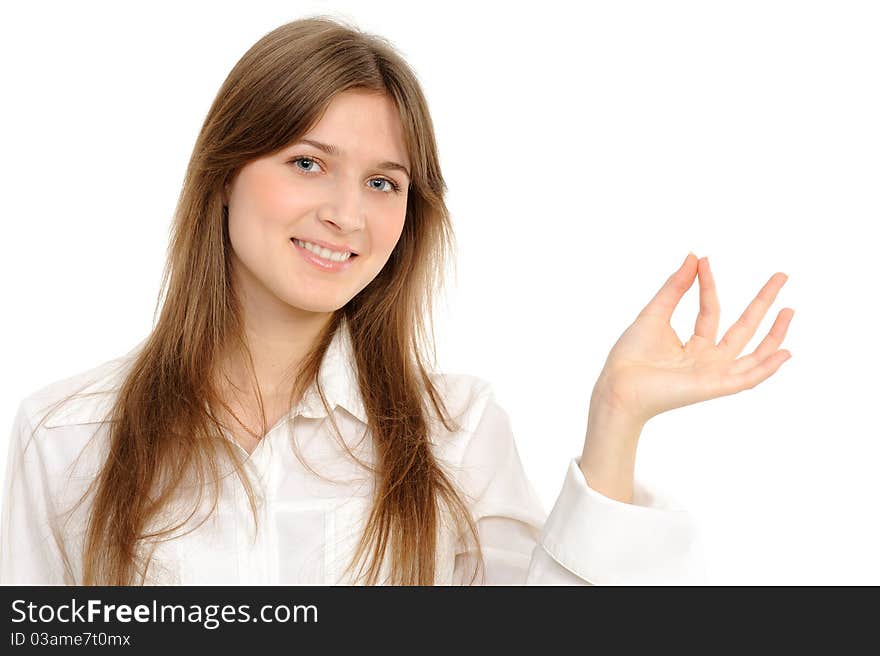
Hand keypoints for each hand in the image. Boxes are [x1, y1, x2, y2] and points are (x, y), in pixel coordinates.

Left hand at [591, 253, 794, 426]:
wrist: (618, 384)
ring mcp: (713, 373)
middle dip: (763, 303)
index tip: (704, 260)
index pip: (710, 310)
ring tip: (789, 309)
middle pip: (743, 328)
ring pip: (752, 353)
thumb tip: (692, 257)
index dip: (709, 285)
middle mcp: (707, 359)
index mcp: (692, 344)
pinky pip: (747, 379)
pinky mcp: (714, 387)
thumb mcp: (655, 314)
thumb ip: (675, 288)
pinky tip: (785, 352)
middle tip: (781, 275)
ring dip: (773, 334)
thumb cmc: (630, 355)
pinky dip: (767, 367)